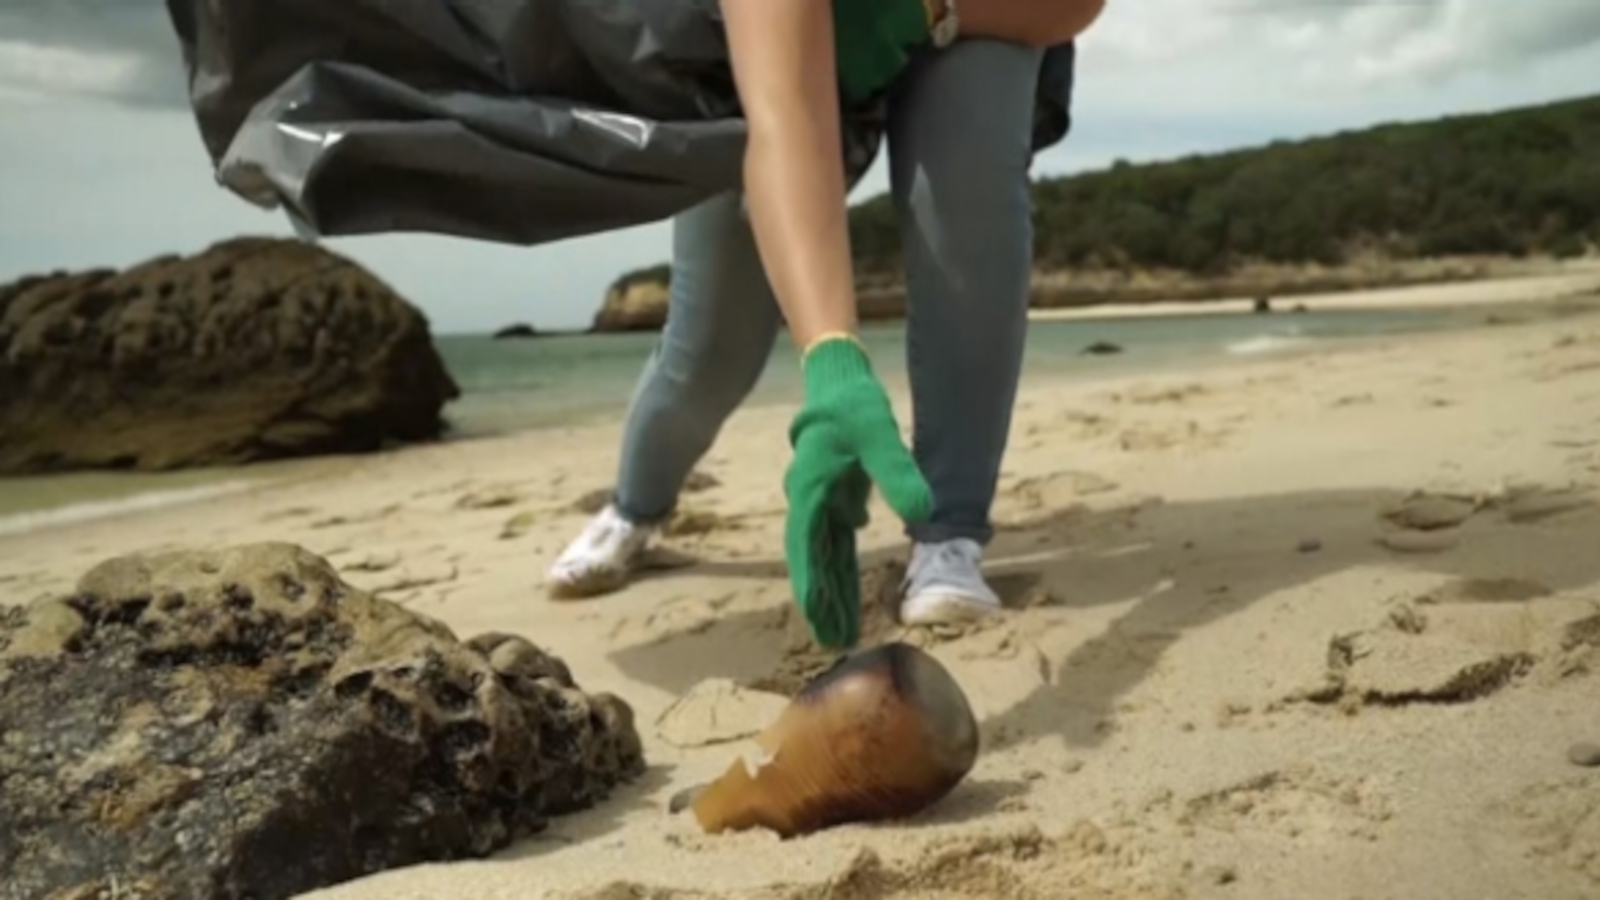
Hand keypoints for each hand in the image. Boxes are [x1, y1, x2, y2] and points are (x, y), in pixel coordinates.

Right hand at [784, 336, 931, 647]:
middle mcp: (810, 500)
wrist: (837, 378)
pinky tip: (847, 587)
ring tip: (839, 627)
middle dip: (822, 601)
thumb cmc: (854, 405)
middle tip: (831, 641)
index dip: (811, 584)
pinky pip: (835, 540)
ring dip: (831, 589)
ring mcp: (820, 499)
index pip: (808, 547)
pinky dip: (840, 566)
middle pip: (813, 560)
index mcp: (812, 490)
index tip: (816, 618)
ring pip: (823, 554)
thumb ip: (898, 473)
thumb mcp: (880, 436)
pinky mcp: (833, 495)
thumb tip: (922, 511)